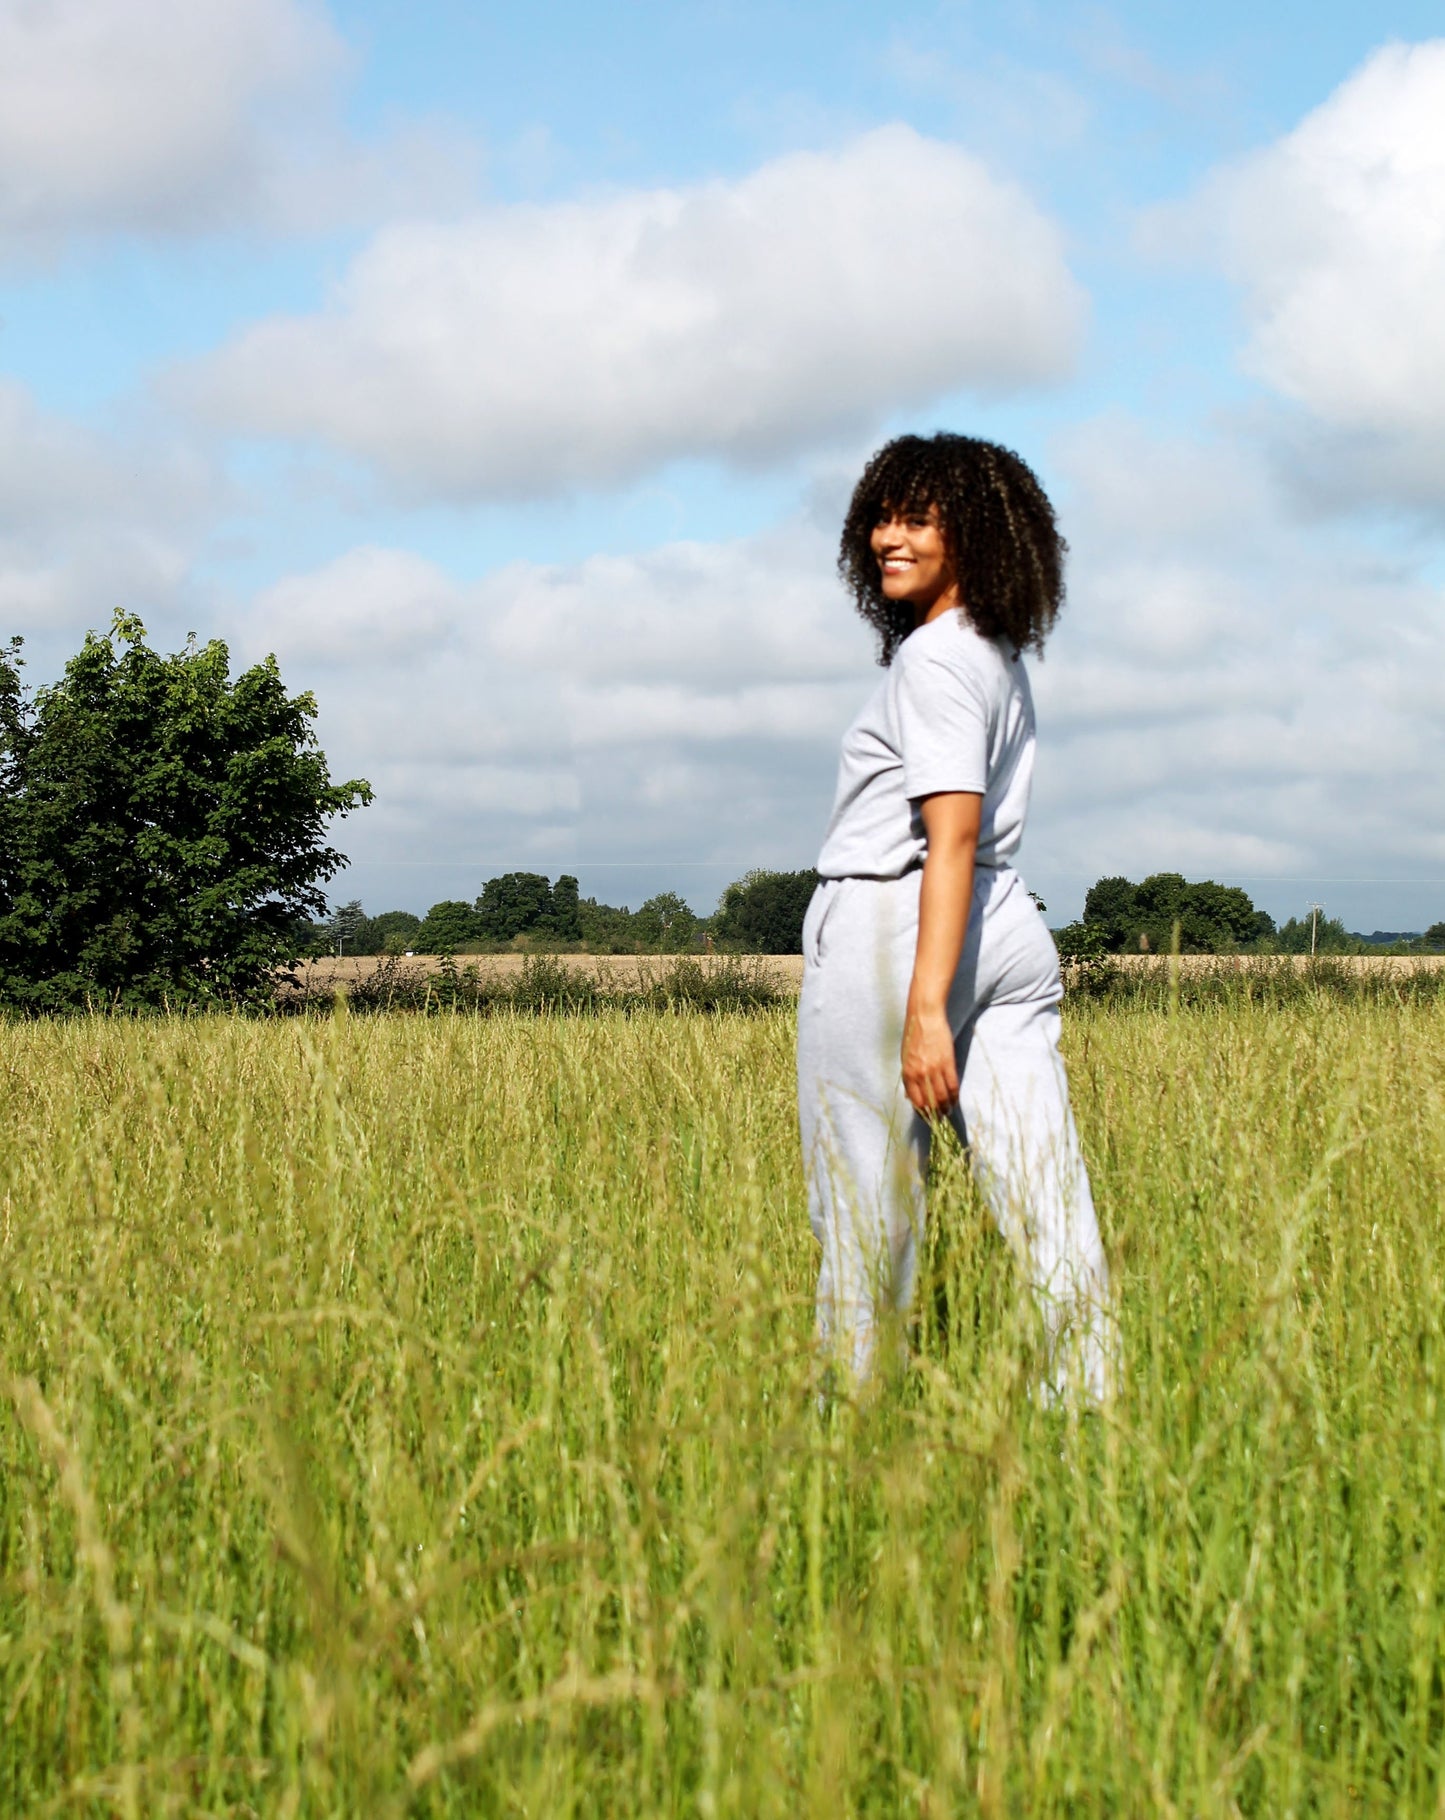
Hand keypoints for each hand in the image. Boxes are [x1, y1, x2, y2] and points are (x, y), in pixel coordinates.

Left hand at [901, 1002, 958, 1116]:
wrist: (924, 1016)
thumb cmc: (914, 1036)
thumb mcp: (905, 1058)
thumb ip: (908, 1077)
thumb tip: (909, 1097)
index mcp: (907, 1073)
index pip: (915, 1101)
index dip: (922, 1113)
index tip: (927, 1117)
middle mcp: (919, 1074)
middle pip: (929, 1102)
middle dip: (935, 1114)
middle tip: (940, 1118)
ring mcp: (934, 1069)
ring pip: (942, 1096)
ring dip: (946, 1107)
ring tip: (949, 1111)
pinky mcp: (947, 1063)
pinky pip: (952, 1085)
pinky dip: (954, 1096)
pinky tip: (955, 1100)